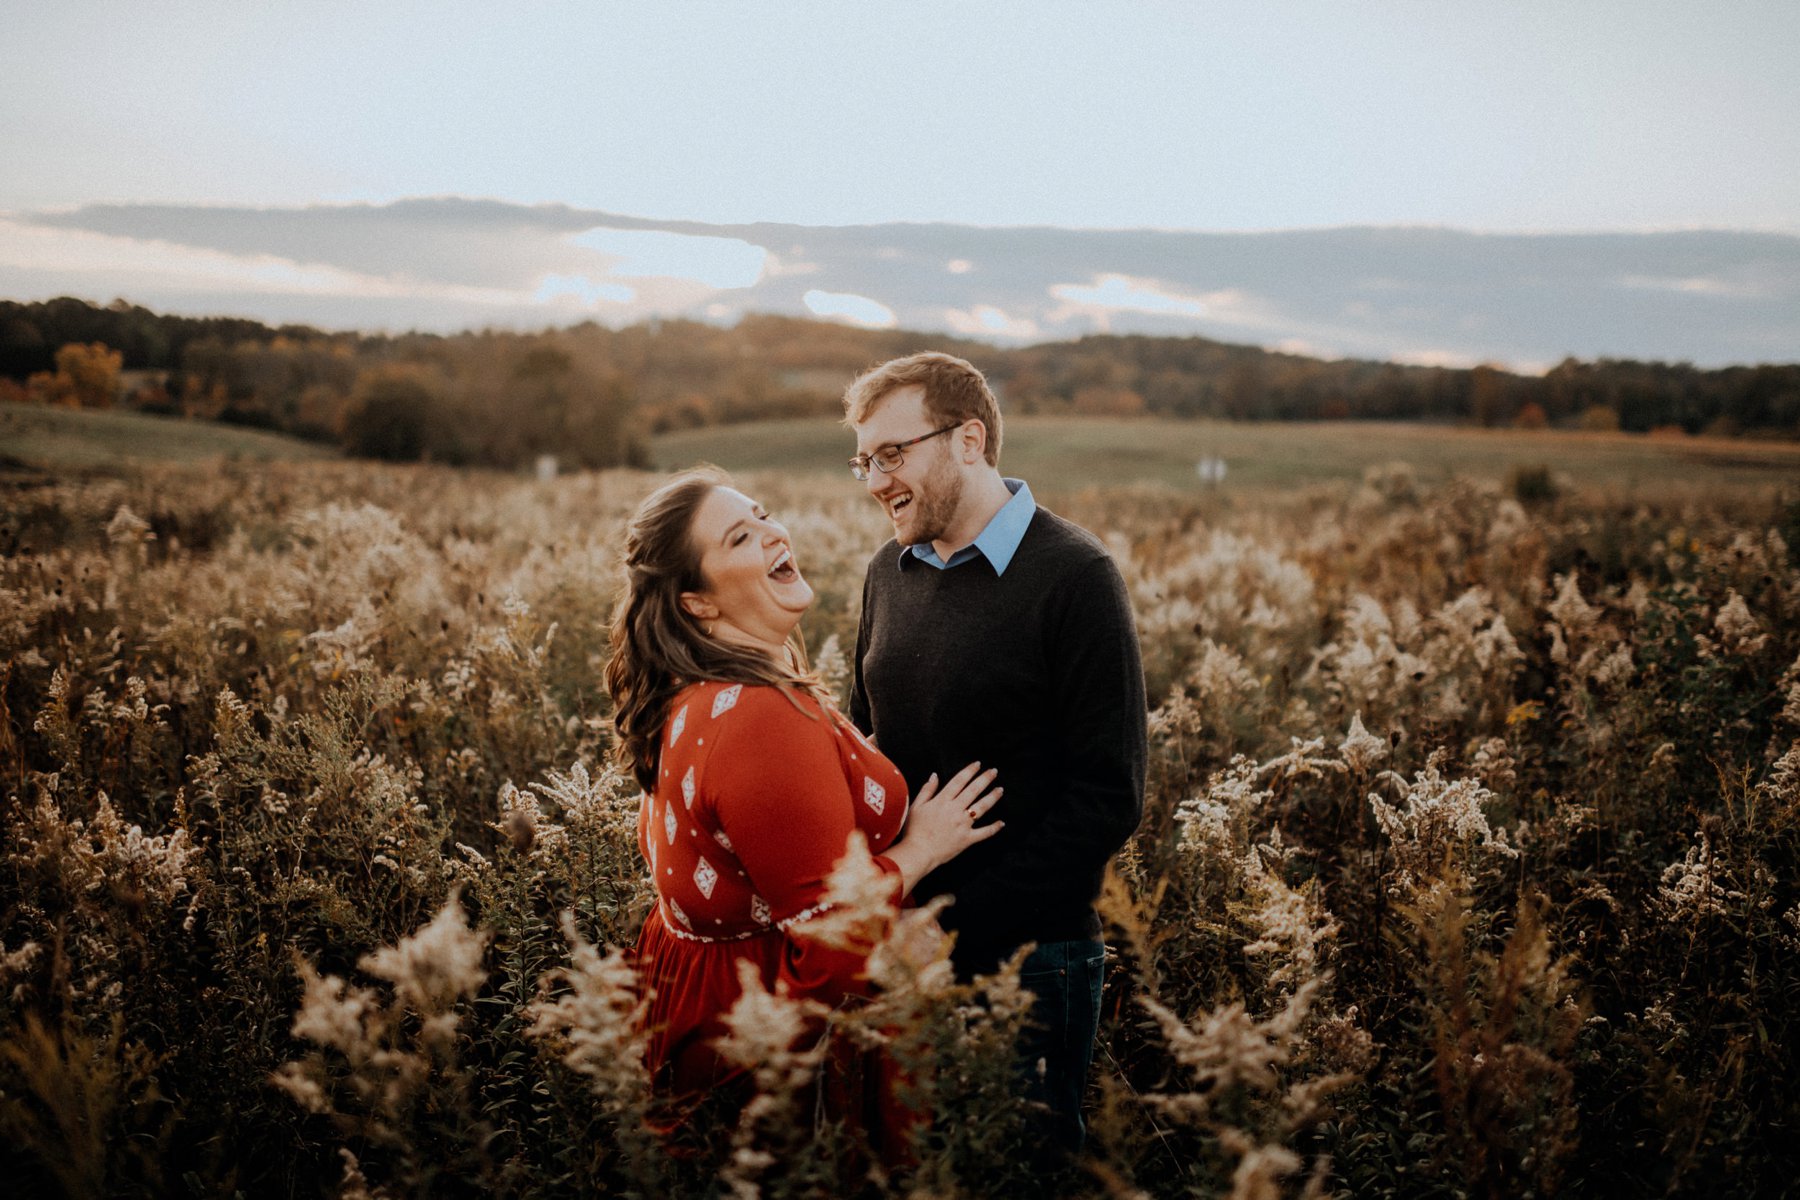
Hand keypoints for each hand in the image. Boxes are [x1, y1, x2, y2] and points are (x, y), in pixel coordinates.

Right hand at [886, 761, 1003, 896]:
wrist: (918, 852)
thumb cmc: (914, 830)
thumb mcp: (916, 806)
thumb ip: (927, 790)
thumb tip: (934, 775)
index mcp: (942, 801)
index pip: (959, 781)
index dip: (969, 771)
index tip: (978, 764)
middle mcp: (955, 810)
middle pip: (973, 790)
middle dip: (985, 779)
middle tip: (994, 771)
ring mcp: (963, 824)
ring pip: (981, 808)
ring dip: (992, 797)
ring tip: (1000, 790)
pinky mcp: (967, 839)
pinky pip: (984, 833)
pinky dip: (994, 828)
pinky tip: (1001, 823)